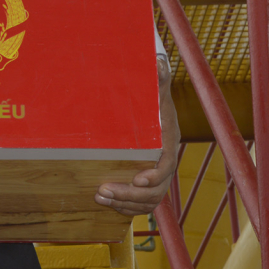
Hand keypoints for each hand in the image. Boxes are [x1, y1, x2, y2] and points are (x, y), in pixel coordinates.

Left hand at [94, 56, 179, 215]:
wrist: (152, 114)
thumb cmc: (153, 102)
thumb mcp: (155, 90)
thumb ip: (157, 78)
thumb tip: (158, 61)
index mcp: (168, 143)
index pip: (167, 166)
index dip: (155, 176)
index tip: (138, 180)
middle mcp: (165, 164)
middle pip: (155, 191)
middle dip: (130, 195)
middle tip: (104, 190)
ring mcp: (157, 177)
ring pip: (147, 201)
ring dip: (124, 203)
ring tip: (100, 195)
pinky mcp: (147, 185)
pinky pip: (141, 204)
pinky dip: (125, 207)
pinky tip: (107, 202)